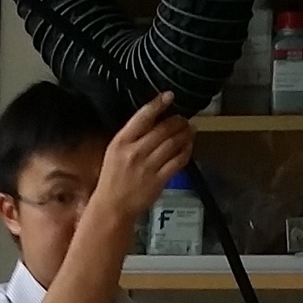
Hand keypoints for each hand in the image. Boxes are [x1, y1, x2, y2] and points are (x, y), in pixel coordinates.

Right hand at [92, 98, 193, 228]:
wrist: (112, 206)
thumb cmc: (113, 180)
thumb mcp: (115, 151)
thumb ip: (132, 136)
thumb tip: (153, 121)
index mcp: (121, 142)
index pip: (143, 116)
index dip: (158, 104)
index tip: (169, 96)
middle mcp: (135, 152)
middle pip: (163, 129)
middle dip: (177, 121)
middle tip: (183, 118)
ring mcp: (148, 166)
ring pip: (173, 143)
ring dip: (185, 134)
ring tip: (190, 129)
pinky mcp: (159, 179)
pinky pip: (178, 161)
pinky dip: (186, 151)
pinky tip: (188, 147)